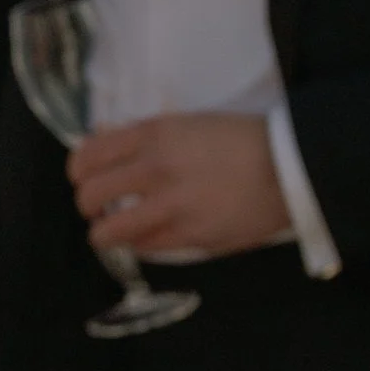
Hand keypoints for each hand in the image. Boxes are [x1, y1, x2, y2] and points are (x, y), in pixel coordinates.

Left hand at [68, 113, 285, 261]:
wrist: (292, 166)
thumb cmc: (244, 141)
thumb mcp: (190, 122)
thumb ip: (147, 135)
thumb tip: (104, 139)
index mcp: (155, 133)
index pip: (89, 154)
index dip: (78, 171)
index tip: (82, 178)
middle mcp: (156, 168)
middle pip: (90, 194)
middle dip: (87, 204)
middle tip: (97, 208)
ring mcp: (171, 205)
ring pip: (107, 231)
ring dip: (103, 233)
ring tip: (110, 231)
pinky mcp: (190, 236)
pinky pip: (144, 247)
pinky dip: (138, 244)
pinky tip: (147, 237)